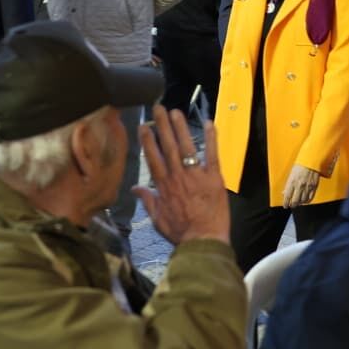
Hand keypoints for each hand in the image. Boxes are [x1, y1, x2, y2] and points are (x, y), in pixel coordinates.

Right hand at [133, 108, 228, 245]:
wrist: (203, 241)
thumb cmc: (180, 232)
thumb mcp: (157, 218)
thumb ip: (147, 200)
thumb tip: (134, 188)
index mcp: (164, 186)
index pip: (153, 157)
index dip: (148, 140)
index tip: (145, 125)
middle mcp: (178, 176)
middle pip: (167, 146)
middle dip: (162, 125)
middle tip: (158, 107)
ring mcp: (196, 175)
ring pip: (186, 146)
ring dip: (180, 127)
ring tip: (175, 111)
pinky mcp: (214, 177)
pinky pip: (212, 154)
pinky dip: (211, 138)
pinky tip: (209, 122)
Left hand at [281, 163, 320, 208]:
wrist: (311, 161)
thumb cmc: (300, 166)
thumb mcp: (291, 174)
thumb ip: (288, 184)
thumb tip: (284, 192)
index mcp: (292, 182)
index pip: (287, 196)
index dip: (285, 203)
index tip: (285, 206)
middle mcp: (299, 186)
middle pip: (295, 201)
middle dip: (292, 205)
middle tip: (291, 205)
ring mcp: (307, 187)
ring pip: (302, 201)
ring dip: (299, 203)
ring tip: (298, 203)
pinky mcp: (314, 187)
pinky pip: (310, 198)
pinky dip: (307, 201)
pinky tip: (305, 201)